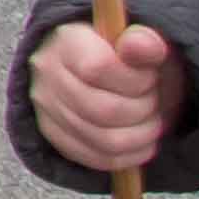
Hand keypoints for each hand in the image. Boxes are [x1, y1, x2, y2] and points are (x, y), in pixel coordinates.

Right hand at [32, 19, 186, 175]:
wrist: (101, 68)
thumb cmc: (125, 54)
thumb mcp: (141, 41)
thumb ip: (144, 42)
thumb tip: (142, 45)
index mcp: (66, 40)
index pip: (98, 68)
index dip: (135, 79)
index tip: (149, 75)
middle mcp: (46, 73)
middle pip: (104, 110)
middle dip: (144, 110)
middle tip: (153, 100)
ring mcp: (45, 107)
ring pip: (106, 140)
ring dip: (142, 135)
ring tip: (150, 120)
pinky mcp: (53, 135)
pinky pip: (98, 159)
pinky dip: (131, 156)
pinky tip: (141, 141)